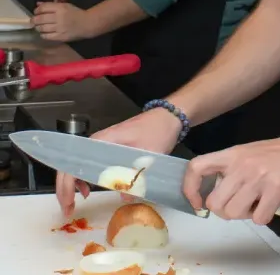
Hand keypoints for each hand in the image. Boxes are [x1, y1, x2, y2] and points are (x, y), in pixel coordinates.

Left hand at [33, 2, 95, 41]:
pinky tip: (44, 32)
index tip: (36, 12)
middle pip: (41, 18)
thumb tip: (38, 4)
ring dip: (38, 27)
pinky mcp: (61, 36)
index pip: (43, 8)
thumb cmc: (75, 13)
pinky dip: (43, 34)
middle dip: (34, 20)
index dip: (37, 10)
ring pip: (42, 28)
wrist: (87, 24)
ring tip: (39, 27)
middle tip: (34, 21)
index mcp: (61, 8)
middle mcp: (59, 17)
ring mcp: (60, 28)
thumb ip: (51, 5)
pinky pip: (47, 36)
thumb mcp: (65, 6)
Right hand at [56, 107, 182, 216]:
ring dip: (73, 184)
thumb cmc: (158, 130)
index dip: (67, 183)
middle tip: (68, 209)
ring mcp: (104, 145)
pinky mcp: (111, 149)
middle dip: (65, 187)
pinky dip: (85, 178)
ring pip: (79, 164)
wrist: (169, 116)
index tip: (68, 202)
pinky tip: (90, 190)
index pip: (74, 161)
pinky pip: (91, 164)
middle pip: (72, 163)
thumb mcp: (150, 153)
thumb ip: (138, 175)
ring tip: (74, 204)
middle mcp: (99, 142)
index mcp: (104, 141)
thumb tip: (124, 197)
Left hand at [183, 129, 279, 225]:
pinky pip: (259, 218)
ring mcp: (258, 176)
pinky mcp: (276, 189)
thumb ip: (234, 169)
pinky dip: (265, 217)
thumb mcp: (253, 152)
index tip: (199, 204)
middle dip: (226, 211)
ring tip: (259, 203)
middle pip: (215, 202)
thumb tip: (220, 191)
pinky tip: (273, 204)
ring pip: (233, 213)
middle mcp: (242, 164)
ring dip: (246, 215)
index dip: (190, 189)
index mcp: (234, 154)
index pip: (197, 167)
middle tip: (242, 204)